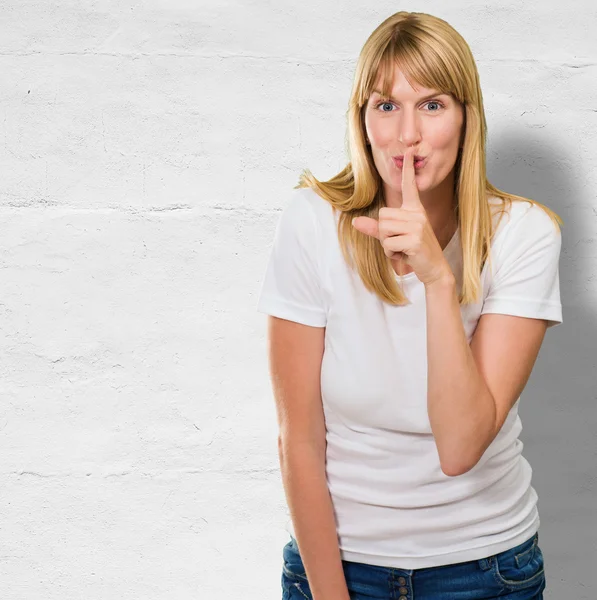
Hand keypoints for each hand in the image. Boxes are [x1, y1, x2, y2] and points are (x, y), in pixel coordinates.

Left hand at [351, 146, 452, 286]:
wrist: (434, 267)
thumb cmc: (413, 250)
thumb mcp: (394, 237)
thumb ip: (375, 229)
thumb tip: (355, 222)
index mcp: (414, 210)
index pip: (409, 186)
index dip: (407, 169)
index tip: (410, 151)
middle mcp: (417, 214)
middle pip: (382, 216)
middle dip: (383, 233)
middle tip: (399, 242)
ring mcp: (417, 226)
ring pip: (383, 230)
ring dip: (387, 244)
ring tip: (402, 248)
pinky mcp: (415, 239)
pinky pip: (388, 244)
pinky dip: (391, 254)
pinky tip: (405, 255)